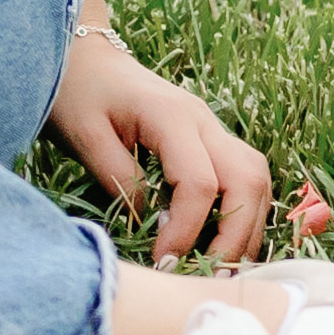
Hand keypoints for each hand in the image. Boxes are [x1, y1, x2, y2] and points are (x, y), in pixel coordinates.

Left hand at [48, 22, 271, 260]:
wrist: (83, 58)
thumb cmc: (77, 93)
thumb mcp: (84, 136)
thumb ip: (119, 179)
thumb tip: (150, 223)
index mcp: (172, 116)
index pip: (199, 182)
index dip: (187, 229)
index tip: (163, 261)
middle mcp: (204, 121)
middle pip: (248, 181)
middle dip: (236, 235)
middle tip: (210, 276)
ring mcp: (213, 129)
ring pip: (256, 180)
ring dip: (247, 227)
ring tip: (220, 268)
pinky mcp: (211, 141)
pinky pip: (245, 179)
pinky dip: (243, 214)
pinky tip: (221, 243)